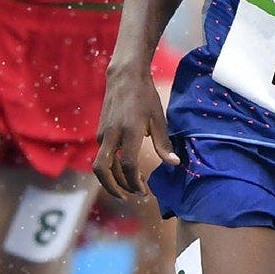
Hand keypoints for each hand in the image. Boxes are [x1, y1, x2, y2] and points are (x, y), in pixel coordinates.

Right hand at [95, 66, 175, 200]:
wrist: (124, 77)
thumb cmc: (145, 97)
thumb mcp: (158, 119)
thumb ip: (164, 144)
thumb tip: (174, 164)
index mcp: (128, 131)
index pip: (127, 165)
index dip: (135, 182)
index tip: (144, 191)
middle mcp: (111, 135)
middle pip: (103, 170)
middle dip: (115, 188)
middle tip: (131, 196)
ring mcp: (102, 134)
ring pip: (101, 166)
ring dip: (114, 180)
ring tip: (131, 187)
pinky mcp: (100, 133)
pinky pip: (102, 157)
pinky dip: (112, 169)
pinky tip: (125, 171)